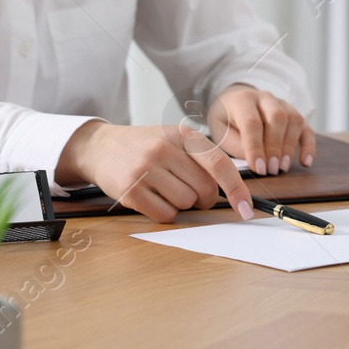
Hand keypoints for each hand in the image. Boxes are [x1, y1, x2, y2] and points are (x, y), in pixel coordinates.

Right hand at [55, 121, 252, 223]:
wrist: (101, 147)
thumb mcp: (175, 139)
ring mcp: (146, 169)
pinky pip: (165, 214)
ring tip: (166, 189)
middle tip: (194, 194)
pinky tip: (153, 197)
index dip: (237, 189)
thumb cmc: (147, 146)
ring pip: (186, 204)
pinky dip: (165, 212)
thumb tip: (233, 191)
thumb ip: (202, 158)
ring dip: (182, 204)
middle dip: (205, 198)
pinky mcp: (131, 191)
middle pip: (205, 189)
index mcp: (182, 134)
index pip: (219, 164)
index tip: (247, 209)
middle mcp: (164, 149)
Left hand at [208, 85, 315, 175]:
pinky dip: (309, 146)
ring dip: (290, 147)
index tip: (258, 168)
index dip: (256, 147)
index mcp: (242, 100)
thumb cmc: (225, 120)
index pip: (252, 122)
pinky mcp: (293, 114)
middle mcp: (264, 98)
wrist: (233, 101)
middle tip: (272, 169)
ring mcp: (282, 104)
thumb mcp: (220, 131)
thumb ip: (236, 145)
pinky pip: (306, 128)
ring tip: (282, 167)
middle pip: (277, 117)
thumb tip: (255, 162)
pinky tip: (306, 163)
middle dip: (275, 146)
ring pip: (294, 120)